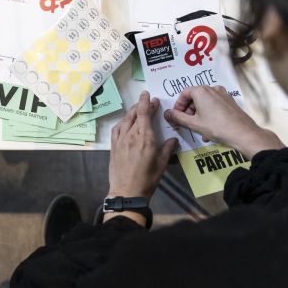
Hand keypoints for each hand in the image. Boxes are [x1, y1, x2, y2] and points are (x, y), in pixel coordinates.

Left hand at [107, 92, 178, 223]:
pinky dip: (122, 122)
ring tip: (138, 109)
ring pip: (125, 120)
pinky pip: (117, 128)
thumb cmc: (147, 180)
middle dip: (141, 105)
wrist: (126, 192)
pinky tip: (125, 122)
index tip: (150, 96)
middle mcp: (131, 135)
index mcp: (145, 138)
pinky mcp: (113, 146)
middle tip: (148, 101)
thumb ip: (167, 149)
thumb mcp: (162, 165)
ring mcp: (120, 140)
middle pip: (134, 114)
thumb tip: (173, 139)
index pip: (144, 114)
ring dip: (131, 112)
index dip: (146, 102)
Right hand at [163, 85, 283, 159]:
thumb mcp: (193, 124)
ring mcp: (223, 94)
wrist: (243, 134)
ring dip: (199, 113)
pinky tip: (209, 128)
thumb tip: (166, 113)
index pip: (184, 94)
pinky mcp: (231, 102)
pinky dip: (209, 113)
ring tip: (198, 128)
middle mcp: (212, 89)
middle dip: (189, 110)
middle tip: (186, 122)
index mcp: (201, 91)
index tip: (176, 116)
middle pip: (195, 97)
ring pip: (205, 102)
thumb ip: (177, 117)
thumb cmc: (216, 127)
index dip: (178, 105)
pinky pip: (215, 105)